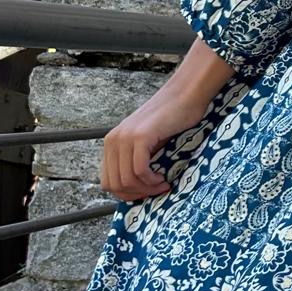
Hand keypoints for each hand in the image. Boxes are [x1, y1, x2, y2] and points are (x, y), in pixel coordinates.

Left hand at [100, 85, 212, 201]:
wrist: (184, 96)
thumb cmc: (171, 120)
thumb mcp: (146, 143)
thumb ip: (135, 160)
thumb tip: (135, 190)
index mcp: (111, 143)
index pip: (107, 182)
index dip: (126, 194)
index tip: (145, 194)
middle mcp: (112, 140)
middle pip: (114, 184)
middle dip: (136, 194)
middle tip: (156, 191)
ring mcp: (124, 138)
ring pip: (126, 180)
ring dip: (146, 189)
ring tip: (162, 184)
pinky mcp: (139, 137)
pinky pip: (139, 170)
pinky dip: (152, 180)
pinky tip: (163, 177)